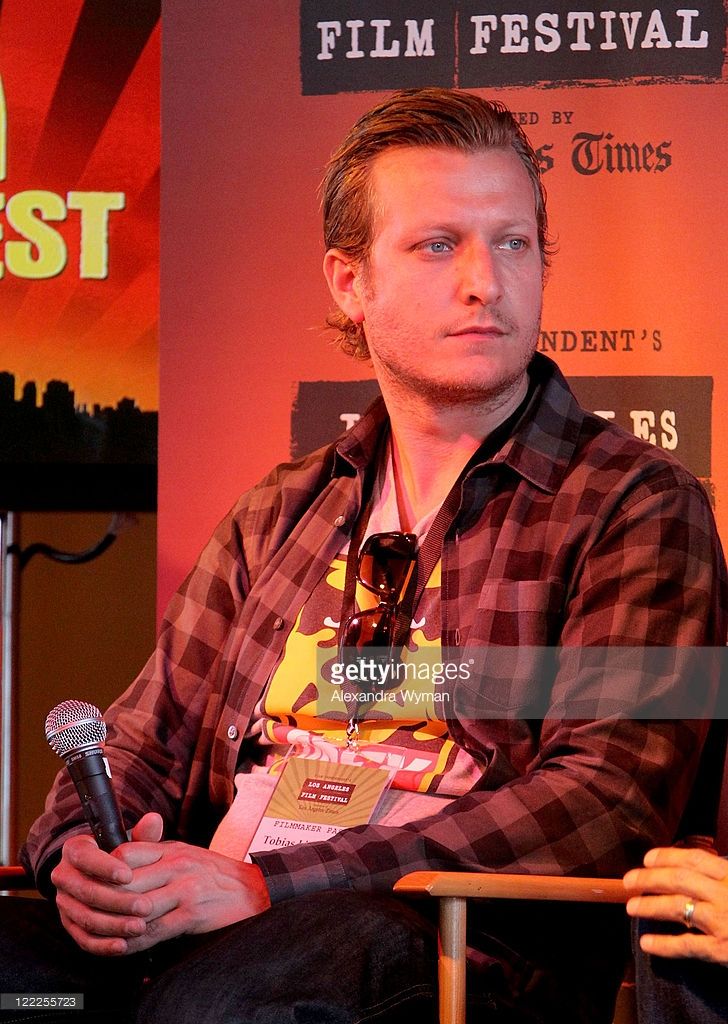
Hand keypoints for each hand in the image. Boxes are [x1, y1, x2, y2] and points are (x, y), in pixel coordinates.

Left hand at [52, 813, 270, 955]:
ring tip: (100, 933)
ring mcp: (184, 889)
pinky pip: (154, 930)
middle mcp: (176, 864)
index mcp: (172, 848)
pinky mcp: (191, 913)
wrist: (254, 889)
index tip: (93, 883)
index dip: (105, 869)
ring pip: (136, 908)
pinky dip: (134, 942)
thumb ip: (156, 854)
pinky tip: (123, 947)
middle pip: (125, 881)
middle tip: (85, 912)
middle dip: (102, 900)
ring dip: (115, 924)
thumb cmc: (216, 874)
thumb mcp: (186, 853)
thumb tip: (121, 858)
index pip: (126, 852)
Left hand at [624, 846, 727, 965]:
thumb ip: (724, 873)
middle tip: (628, 881)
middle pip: (678, 880)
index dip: (666, 856)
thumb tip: (703, 865)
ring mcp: (723, 922)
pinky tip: (646, 944)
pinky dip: (665, 945)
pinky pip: (688, 946)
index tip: (647, 858)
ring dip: (650, 906)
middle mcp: (725, 894)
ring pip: (678, 908)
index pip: (693, 859)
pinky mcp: (724, 951)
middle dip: (649, 878)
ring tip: (630, 907)